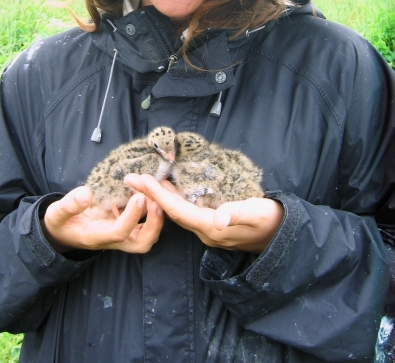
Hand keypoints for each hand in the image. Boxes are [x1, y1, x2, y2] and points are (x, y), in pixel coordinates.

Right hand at [41, 186, 163, 253]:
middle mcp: (112, 240)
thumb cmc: (60, 223)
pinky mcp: (125, 227)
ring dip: (155, 215)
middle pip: (142, 242)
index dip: (131, 216)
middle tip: (157, 199)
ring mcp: (121, 235)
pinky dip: (150, 208)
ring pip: (146, 234)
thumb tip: (85, 194)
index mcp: (96, 236)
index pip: (119, 232)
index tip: (139, 196)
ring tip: (154, 190)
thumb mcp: (56, 213)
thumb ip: (69, 205)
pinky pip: (143, 222)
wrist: (62, 232)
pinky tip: (147, 189)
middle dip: (154, 223)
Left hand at [124, 174, 283, 253]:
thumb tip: (218, 218)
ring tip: (142, 183)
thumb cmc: (271, 220)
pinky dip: (173, 201)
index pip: (178, 211)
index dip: (158, 196)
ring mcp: (208, 231)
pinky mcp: (212, 227)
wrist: (284, 237)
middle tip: (130, 179)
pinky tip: (168, 190)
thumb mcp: (257, 213)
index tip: (141, 180)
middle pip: (172, 213)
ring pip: (177, 214)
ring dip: (159, 198)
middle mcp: (205, 232)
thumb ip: (237, 214)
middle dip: (150, 196)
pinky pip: (186, 214)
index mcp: (212, 228)